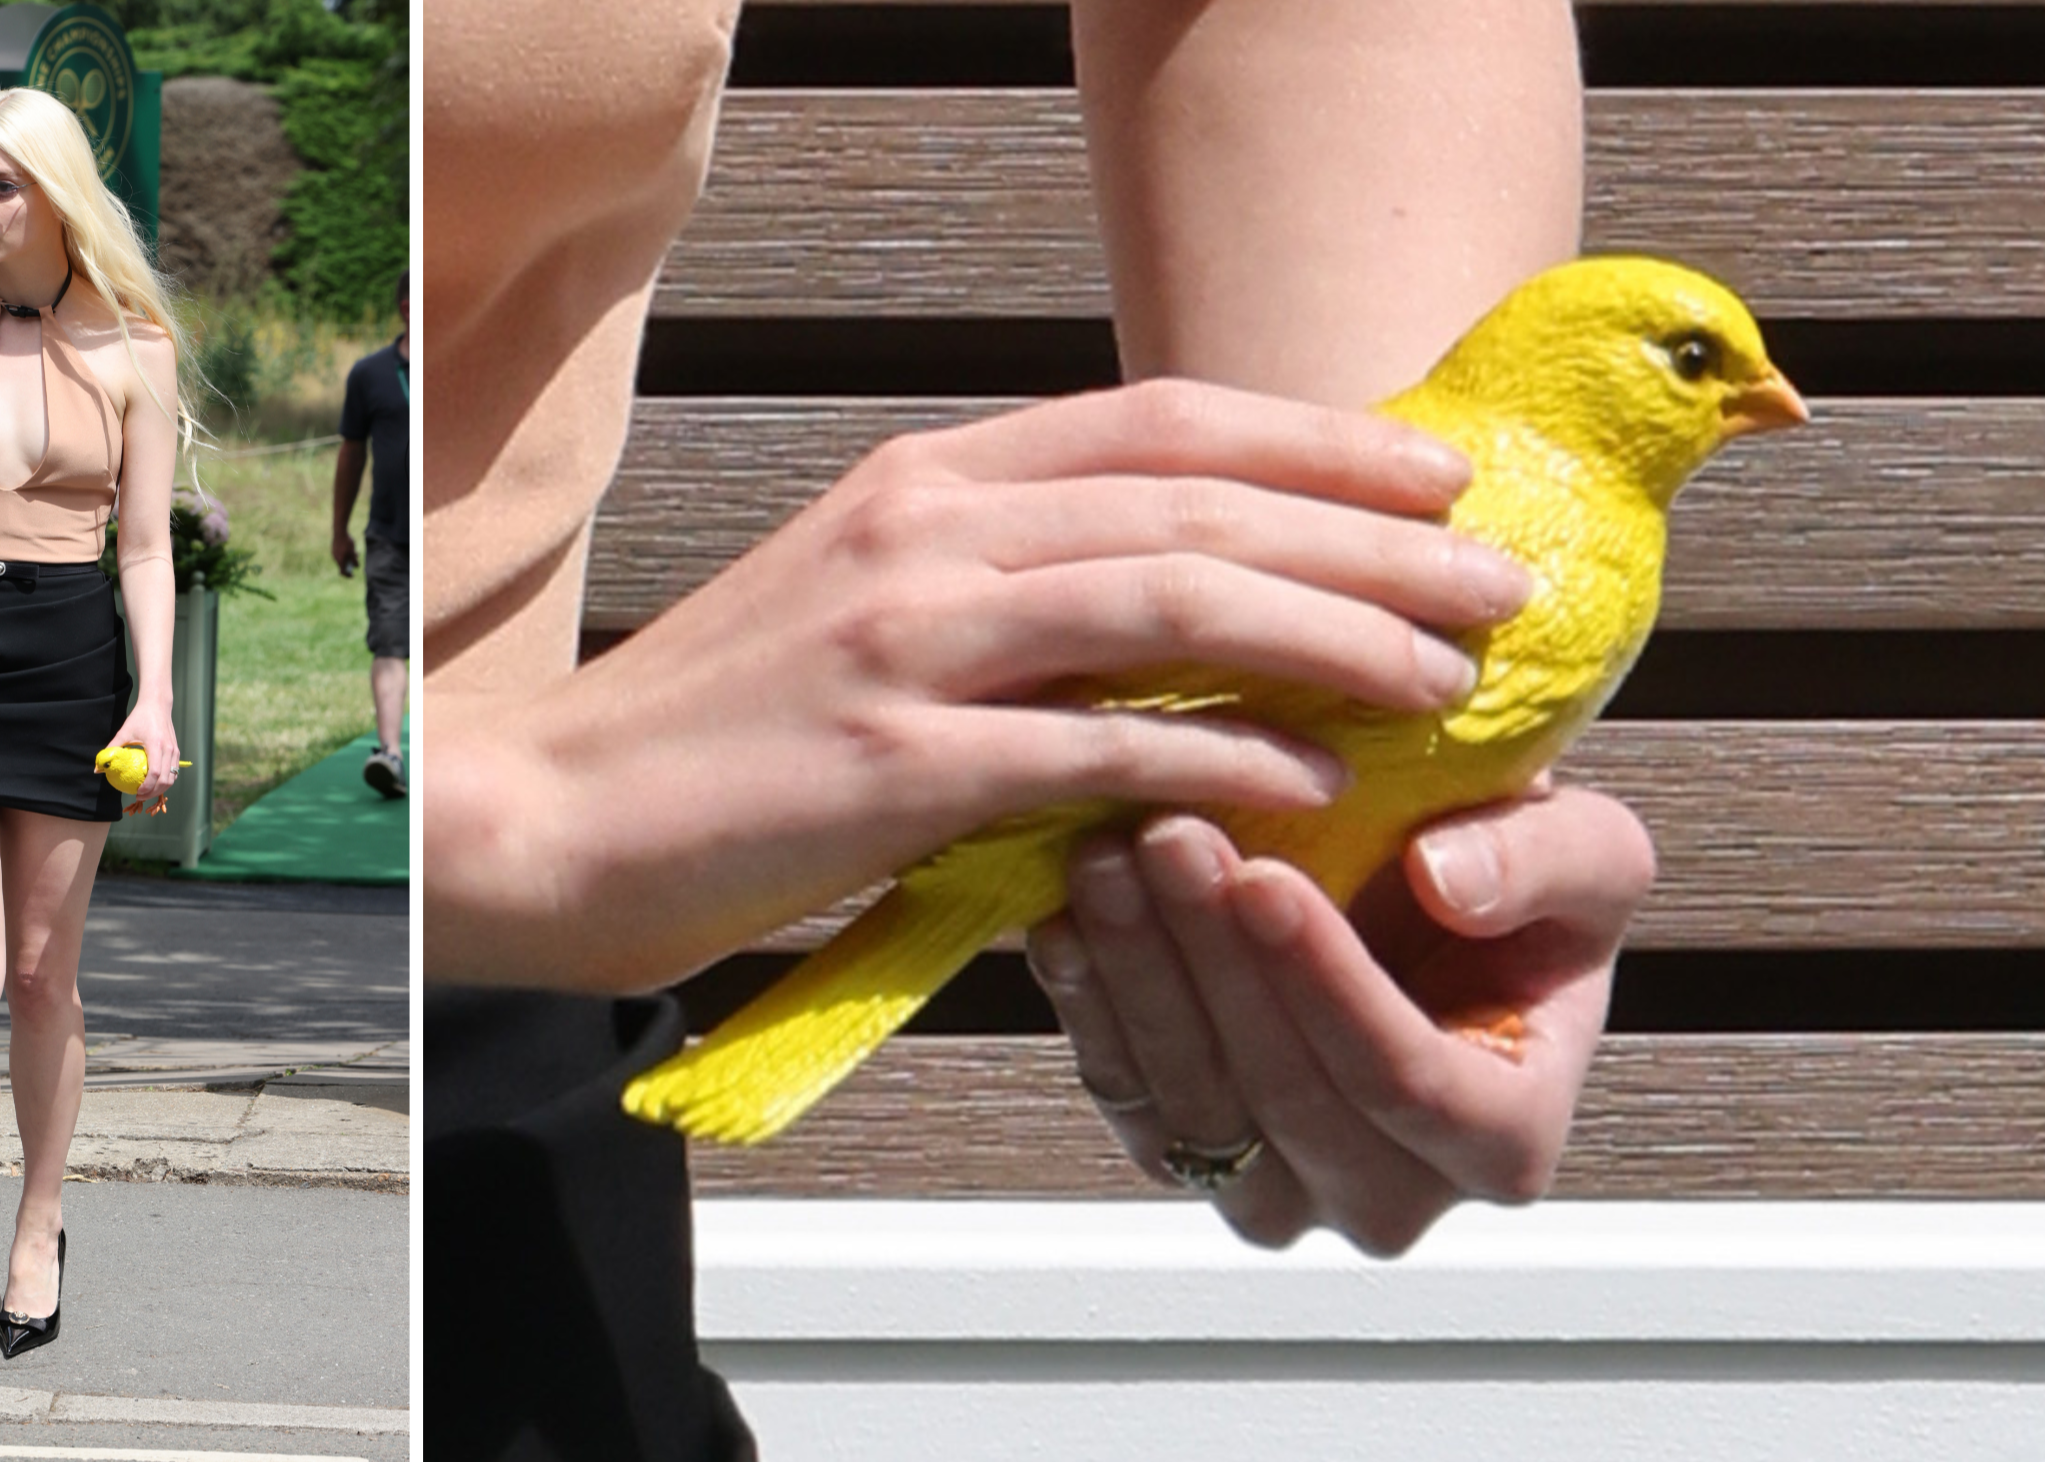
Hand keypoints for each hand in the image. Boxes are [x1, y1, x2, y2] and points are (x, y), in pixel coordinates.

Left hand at [102, 702, 180, 812]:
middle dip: (153, 792)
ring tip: (147, 792)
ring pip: (172, 778)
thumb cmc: (139, 718)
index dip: (147, 787)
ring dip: (161, 789)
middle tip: (139, 796)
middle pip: (166, 779)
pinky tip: (154, 783)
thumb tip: (98, 768)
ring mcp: (175, 751)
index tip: (136, 793)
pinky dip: (165, 781)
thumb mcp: (123, 732)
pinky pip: (174, 772)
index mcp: (156, 745)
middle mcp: (169, 749)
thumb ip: (111, 749)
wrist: (158, 705)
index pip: (155, 772)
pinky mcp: (176, 751)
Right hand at [332, 531, 358, 575]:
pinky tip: (351, 548)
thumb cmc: (346, 543)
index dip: (348, 575)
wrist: (339, 532)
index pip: (342, 572)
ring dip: (349, 557)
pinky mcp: (334, 548)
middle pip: (343, 565)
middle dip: (351, 563)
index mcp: (340, 561)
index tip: (352, 576)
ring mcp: (334, 553)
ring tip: (356, 552)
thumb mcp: (352, 552)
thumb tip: (356, 567)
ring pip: (342, 558)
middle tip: (356, 558)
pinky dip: (346, 554)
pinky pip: (340, 554)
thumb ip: (354, 561)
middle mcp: (335, 558)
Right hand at [428, 378, 1531, 991]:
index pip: (1155, 422)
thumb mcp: (856, 607)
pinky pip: (1106, 747)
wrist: (550, 819)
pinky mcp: (900, 762)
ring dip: (1334, 634)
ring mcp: (910, 638)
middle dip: (1370, 536)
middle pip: (1196, 497)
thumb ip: (996, 584)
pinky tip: (1314, 786)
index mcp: (922, 480)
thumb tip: (1167, 608)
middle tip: (1494, 582)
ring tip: (1447, 681)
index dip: (1313, 441)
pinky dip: (1226, 760)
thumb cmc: (719, 733)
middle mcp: (925, 529)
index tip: (1431, 476)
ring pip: (1174, 598)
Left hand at [1026, 780, 1652, 1254]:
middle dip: (1218, 958)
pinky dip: (1091, 1004)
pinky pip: (1126, 1096)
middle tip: (1167, 836)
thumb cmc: (1518, 882)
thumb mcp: (1586, 849)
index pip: (1402, 1080)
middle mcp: (1389, 1198)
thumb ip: (1546, 862)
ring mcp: (1278, 1192)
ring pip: (1194, 1102)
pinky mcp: (1186, 1155)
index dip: (1324, 982)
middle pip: (1286, 1094)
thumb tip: (1448, 882)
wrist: (1429, 896)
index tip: (1263, 876)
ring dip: (1142, 973)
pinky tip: (1068, 915)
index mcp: (1504, 1141)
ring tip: (1109, 854)